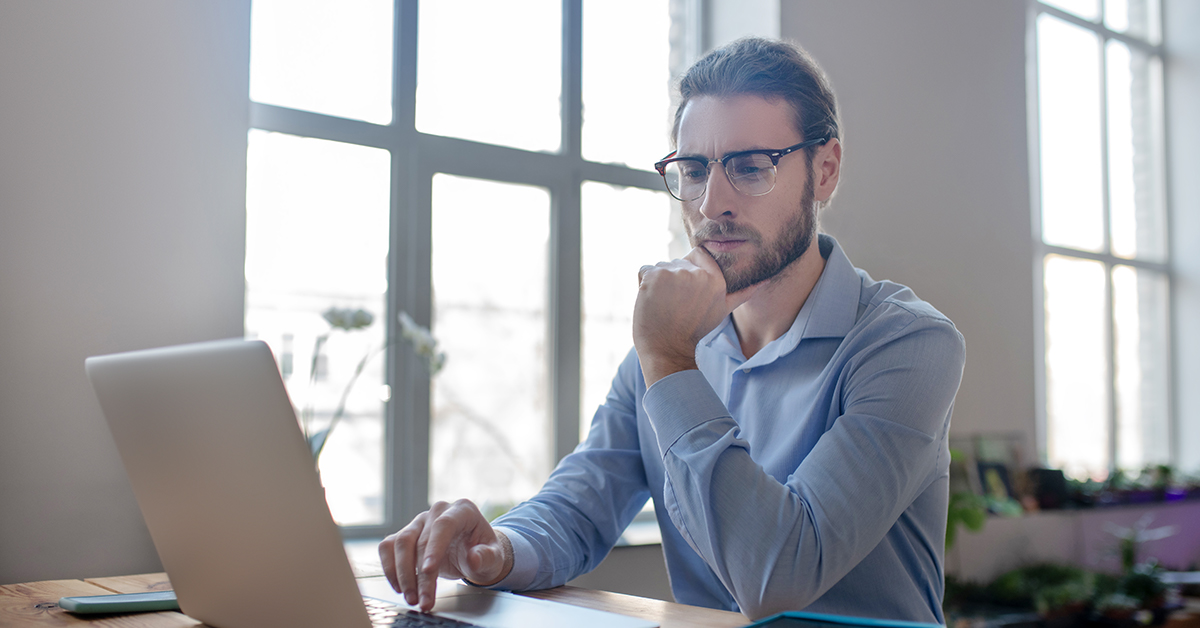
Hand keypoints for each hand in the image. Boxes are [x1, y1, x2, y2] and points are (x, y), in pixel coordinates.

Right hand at [378, 499, 512, 611]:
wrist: (473, 553)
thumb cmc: (484, 552)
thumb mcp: (494, 557)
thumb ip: (487, 557)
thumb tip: (474, 558)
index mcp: (462, 511)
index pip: (443, 525)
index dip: (434, 548)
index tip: (428, 571)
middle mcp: (438, 511)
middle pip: (420, 540)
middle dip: (420, 575)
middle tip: (423, 599)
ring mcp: (420, 522)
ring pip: (400, 543)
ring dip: (402, 574)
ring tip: (412, 598)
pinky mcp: (406, 534)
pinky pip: (389, 547)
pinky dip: (390, 568)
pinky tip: (400, 587)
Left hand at [633, 247, 757, 385]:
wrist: (668, 349)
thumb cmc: (694, 330)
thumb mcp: (723, 310)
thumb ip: (743, 293)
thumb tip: (764, 280)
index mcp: (715, 279)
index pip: (699, 253)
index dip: (690, 269)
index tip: (686, 290)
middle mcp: (696, 274)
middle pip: (678, 262)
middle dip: (674, 279)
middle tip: (675, 303)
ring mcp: (673, 273)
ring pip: (661, 267)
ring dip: (658, 282)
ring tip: (664, 304)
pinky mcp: (653, 276)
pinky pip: (644, 271)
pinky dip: (643, 284)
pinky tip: (651, 301)